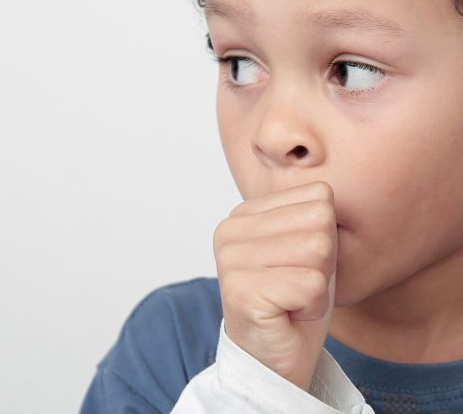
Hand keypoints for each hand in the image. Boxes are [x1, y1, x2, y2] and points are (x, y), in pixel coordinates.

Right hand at [213, 180, 338, 391]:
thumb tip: (324, 194)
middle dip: (323, 262)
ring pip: (318, 250)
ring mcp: (230, 260)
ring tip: (292, 299)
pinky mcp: (242, 291)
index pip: (318, 196)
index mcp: (243, 213)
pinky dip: (313, 307)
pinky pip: (312, 285)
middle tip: (297, 286)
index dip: (324, 236)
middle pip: (319, 222)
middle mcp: (228, 230)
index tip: (300, 264)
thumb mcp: (308, 247)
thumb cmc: (293, 302)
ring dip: (318, 286)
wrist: (274, 360)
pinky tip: (288, 315)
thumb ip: (312, 214)